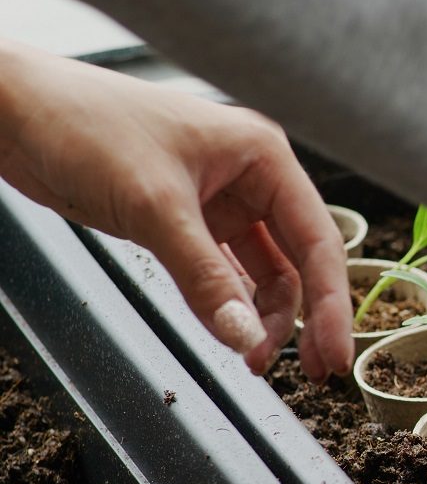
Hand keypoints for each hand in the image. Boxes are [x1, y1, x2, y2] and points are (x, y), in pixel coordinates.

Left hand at [0, 40, 350, 380]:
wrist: (12, 111)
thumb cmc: (81, 124)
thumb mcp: (154, 207)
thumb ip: (205, 278)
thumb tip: (247, 339)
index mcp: (262, 156)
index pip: (318, 240)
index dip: (332, 303)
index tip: (337, 353)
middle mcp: (250, 178)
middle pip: (300, 262)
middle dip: (306, 318)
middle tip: (314, 372)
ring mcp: (221, 202)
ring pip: (265, 274)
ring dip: (265, 319)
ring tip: (255, 361)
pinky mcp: (189, 223)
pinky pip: (225, 275)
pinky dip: (230, 307)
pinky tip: (229, 335)